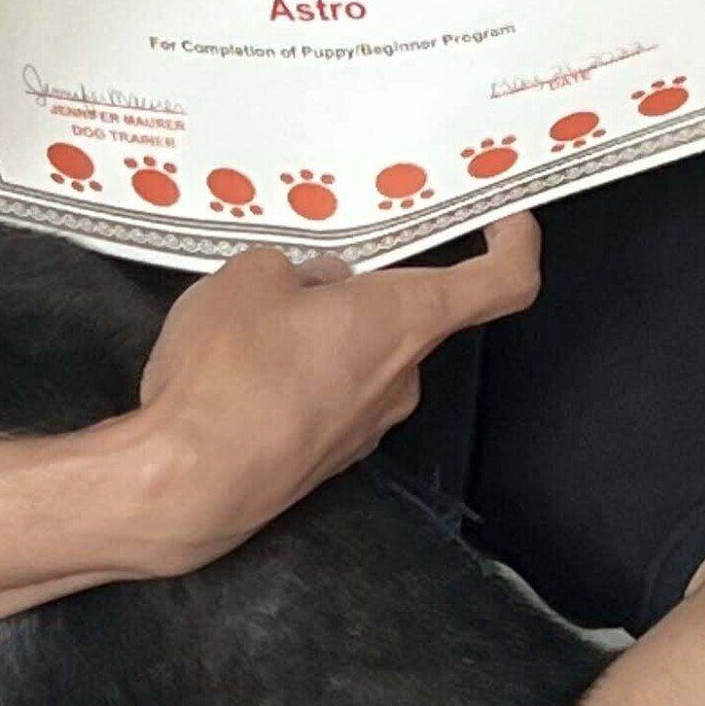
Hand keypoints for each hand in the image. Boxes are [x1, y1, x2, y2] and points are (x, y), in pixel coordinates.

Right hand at [132, 214, 539, 567]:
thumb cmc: (229, 377)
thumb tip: (309, 286)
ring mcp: (368, 425)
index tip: (508, 221)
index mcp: (403, 320)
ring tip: (249, 326)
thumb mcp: (249, 276)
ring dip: (322, 332)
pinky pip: (329, 394)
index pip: (500, 284)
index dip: (515, 245)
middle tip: (298, 273)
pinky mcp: (330, 455)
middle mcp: (402, 377)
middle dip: (358, 288)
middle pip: (407, 313)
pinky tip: (241, 373)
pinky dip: (298, 375)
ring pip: (362, 355)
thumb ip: (294, 269)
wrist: (189, 484)